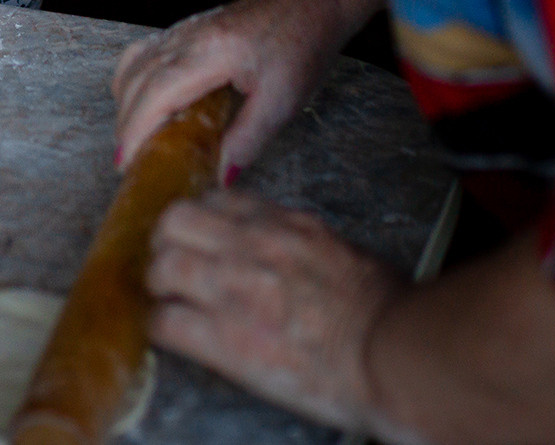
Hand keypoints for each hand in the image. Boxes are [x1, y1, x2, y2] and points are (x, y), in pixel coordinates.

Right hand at [113, 0, 359, 176]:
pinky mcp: (185, 30)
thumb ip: (249, 138)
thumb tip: (222, 175)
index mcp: (210, 52)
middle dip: (125, 124)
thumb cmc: (302, 45)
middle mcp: (187, 37)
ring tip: (133, 138)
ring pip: (133, 65)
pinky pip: (142, 54)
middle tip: (128, 162)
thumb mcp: (283, 100)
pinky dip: (132, 81)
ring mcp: (183, 30)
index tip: (127, 161)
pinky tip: (142, 103)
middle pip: (136, 80)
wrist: (310, 0)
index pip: (157, 91)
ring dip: (125, 102)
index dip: (135, 128)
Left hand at [148, 191, 401, 432]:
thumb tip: (287, 251)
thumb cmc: (386, 312)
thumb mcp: (343, 252)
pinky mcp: (227, 340)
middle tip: (170, 263)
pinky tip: (173, 334)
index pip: (218, 201)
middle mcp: (253, 248)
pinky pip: (167, 324)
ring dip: (159, 285)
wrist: (395, 354)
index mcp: (286, 225)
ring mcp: (235, 291)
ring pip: (162, 266)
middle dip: (166, 242)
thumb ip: (303, 243)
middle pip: (175, 221)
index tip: (198, 237)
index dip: (200, 220)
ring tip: (168, 300)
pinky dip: (163, 328)